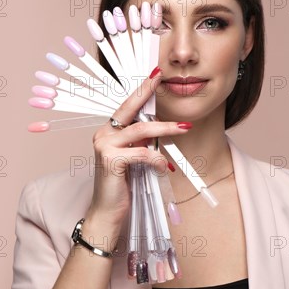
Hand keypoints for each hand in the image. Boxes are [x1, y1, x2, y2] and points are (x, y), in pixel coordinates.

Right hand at [86, 67, 190, 228]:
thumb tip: (158, 129)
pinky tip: (166, 167)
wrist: (107, 214)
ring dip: (166, 129)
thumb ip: (140, 142)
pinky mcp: (111, 160)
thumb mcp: (133, 159)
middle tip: (162, 78)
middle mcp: (103, 135)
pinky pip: (143, 154)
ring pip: (141, 130)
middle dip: (147, 92)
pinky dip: (158, 159)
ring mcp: (104, 146)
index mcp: (107, 132)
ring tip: (185, 128)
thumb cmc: (121, 187)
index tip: (154, 75)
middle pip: (130, 109)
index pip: (126, 106)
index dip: (140, 90)